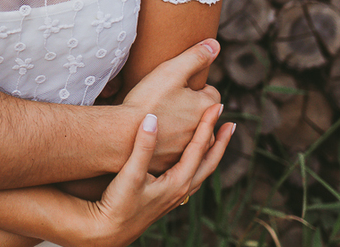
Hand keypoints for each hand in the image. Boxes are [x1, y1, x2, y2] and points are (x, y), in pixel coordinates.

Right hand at [89, 104, 233, 246]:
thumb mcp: (130, 173)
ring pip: (201, 172)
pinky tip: (191, 161)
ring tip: (216, 140)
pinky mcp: (166, 199)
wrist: (108, 231)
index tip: (217, 107)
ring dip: (211, 154)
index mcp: (178, 182)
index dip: (208, 126)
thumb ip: (143, 146)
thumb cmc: (118, 204)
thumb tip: (152, 118)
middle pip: (209, 163)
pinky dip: (198, 164)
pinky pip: (191, 178)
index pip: (198, 149)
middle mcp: (181, 191)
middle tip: (231, 124)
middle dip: (220, 143)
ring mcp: (174, 197)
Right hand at [120, 39, 220, 171]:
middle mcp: (203, 132)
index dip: (195, 88)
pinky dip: (171, 145)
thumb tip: (215, 44)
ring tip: (167, 120)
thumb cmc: (147, 101)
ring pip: (193, 135)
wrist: (122, 135)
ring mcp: (188, 150)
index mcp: (206, 108)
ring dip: (186, 129)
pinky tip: (157, 138)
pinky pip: (177, 152)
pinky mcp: (172, 163)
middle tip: (173, 102)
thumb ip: (195, 56)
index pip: (211, 94)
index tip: (180, 87)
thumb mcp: (171, 71)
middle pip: (204, 116)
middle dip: (193, 109)